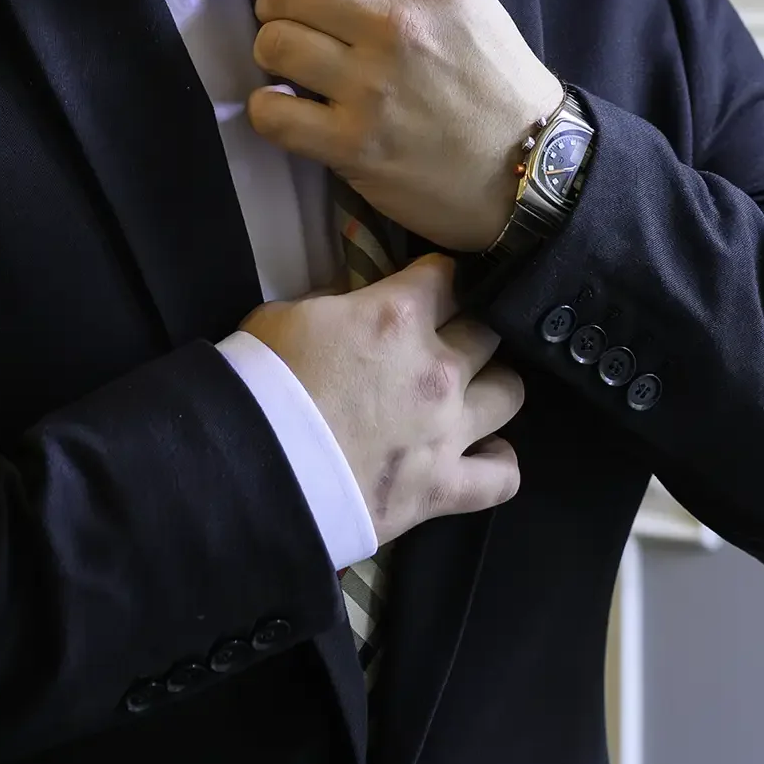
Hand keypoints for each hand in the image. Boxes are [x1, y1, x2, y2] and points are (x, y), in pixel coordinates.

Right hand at [239, 254, 523, 546]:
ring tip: (469, 393)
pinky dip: (498, 463)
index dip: (439, 278)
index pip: (448, 275)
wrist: (254, 471)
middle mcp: (438, 368)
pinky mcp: (444, 488)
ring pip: (510, 393)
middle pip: (488, 331)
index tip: (431, 287)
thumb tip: (357, 307)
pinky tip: (482, 452)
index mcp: (399, 315)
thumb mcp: (288, 316)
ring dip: (490, 388)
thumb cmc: (264, 385)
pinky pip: (503, 476)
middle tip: (443, 341)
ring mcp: (448, 431)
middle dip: (468, 330)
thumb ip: (337, 303)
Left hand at [245, 0, 565, 251]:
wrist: (533, 168)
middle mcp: (399, 26)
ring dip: (271, 56)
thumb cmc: (494, 84)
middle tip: (283, 23)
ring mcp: (375, 87)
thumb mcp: (467, 4)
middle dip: (274, 3)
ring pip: (274, 43)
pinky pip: (272, 114)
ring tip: (291, 70)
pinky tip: (289, 111)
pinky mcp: (356, 145)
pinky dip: (269, 110)